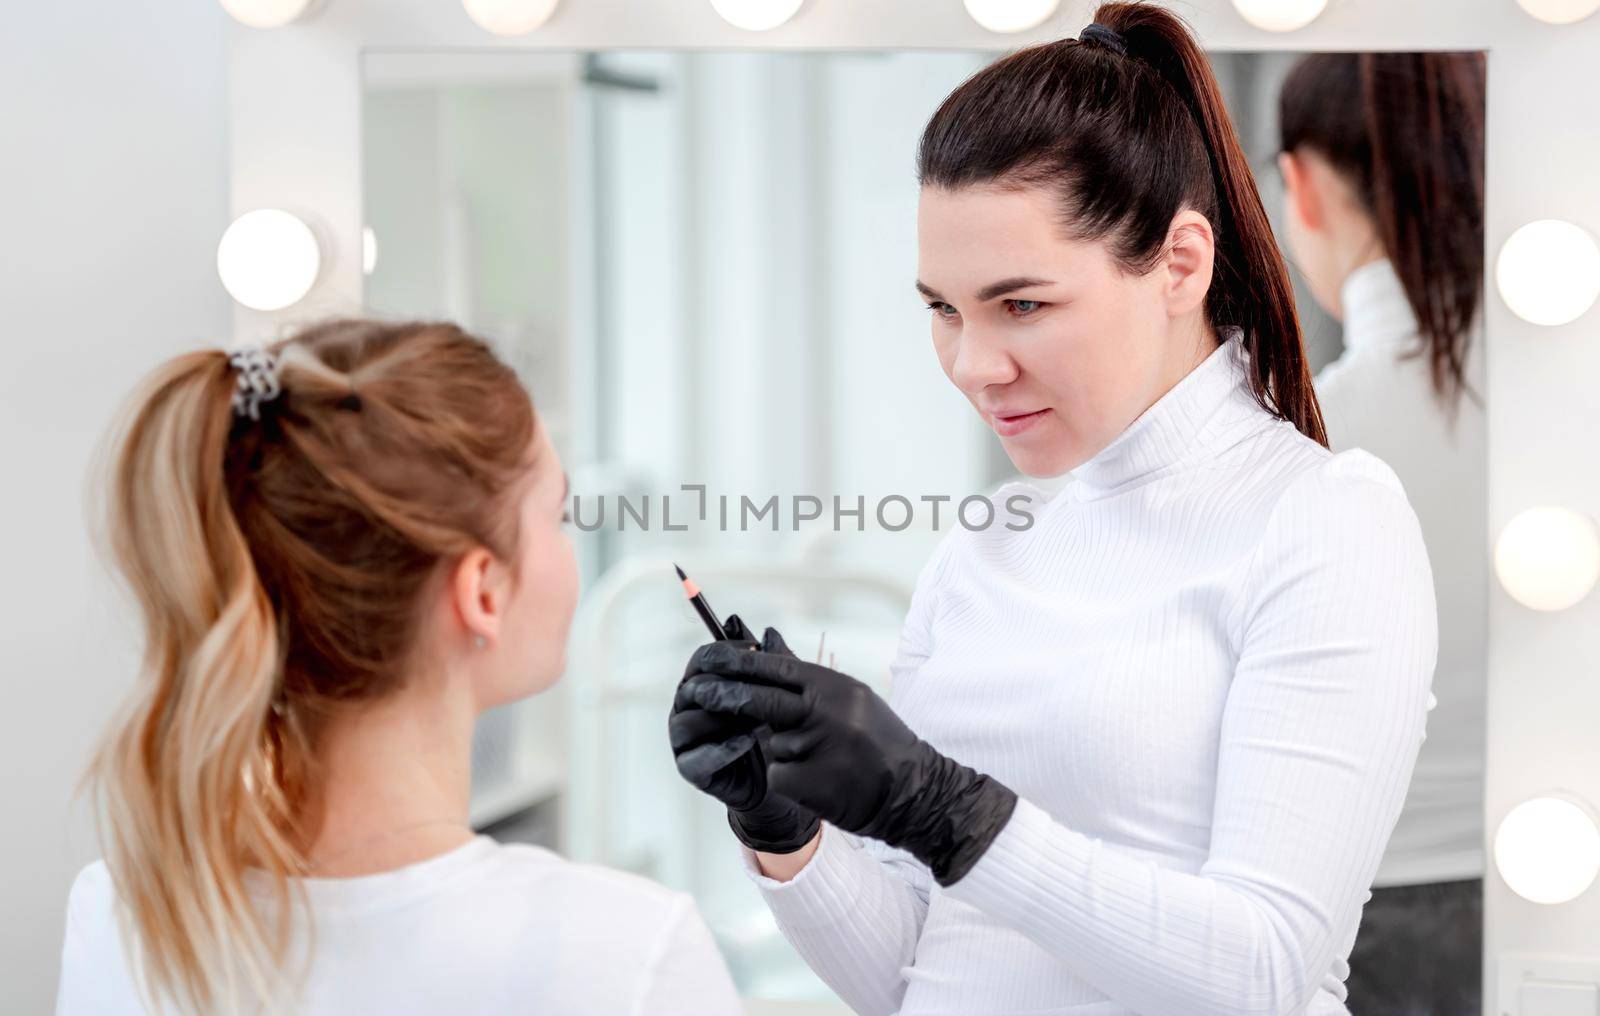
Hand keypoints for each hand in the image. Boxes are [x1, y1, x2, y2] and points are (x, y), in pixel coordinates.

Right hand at [668, 615, 820, 853]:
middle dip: (722, 687)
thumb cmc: (773, 727)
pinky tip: (747, 742)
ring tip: (753, 719)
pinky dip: (720, 749)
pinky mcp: (691, 769)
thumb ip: (774, 664)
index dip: (725, 653)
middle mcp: (686, 708)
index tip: (755, 651)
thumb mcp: (780, 693)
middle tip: (754, 689)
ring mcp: (684, 740)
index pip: (701, 659)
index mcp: (703, 682)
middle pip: (690, 689)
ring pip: (686, 722)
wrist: (778, 777)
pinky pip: (695, 759)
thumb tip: (771, 633)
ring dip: (719, 719)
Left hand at [680, 642, 1016, 885]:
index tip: (709, 656)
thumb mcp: (850, 698)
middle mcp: (825, 713)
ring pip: (771, 743)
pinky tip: (820, 782)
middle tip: (698, 692)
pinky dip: (789, 779)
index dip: (739, 662)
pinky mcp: (806, 782)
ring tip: (822, 760)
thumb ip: (805, 675)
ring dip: (782, 751)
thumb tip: (767, 636)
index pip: (776, 668)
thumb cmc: (878, 740)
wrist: (913, 792)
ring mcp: (815, 748)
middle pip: (759, 701)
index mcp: (836, 687)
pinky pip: (778, 774)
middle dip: (726, 697)